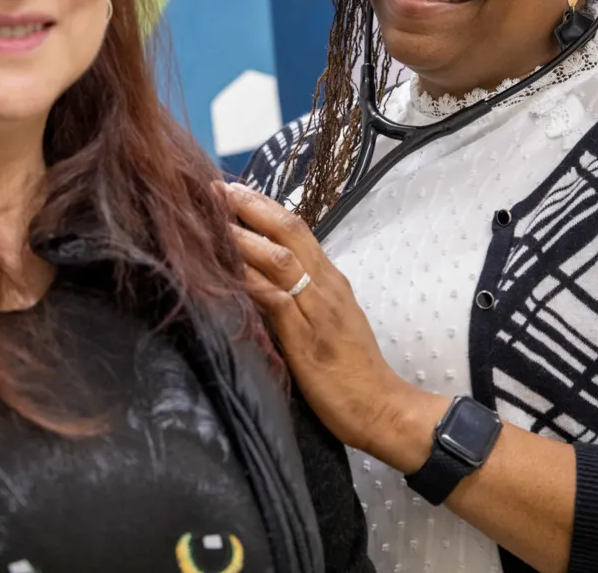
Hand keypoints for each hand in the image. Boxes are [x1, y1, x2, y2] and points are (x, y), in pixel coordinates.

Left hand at [218, 181, 445, 462]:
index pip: (297, 230)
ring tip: (213, 218)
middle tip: (215, 188)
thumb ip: (302, 299)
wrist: (384, 408)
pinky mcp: (307, 338)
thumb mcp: (328, 323)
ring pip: (279, 259)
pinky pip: (276, 300)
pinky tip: (226, 270)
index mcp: (331, 280)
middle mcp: (326, 286)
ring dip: (244, 236)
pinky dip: (250, 280)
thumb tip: (263, 280)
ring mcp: (318, 310)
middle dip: (251, 207)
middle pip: (289, 232)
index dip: (264, 207)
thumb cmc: (354, 371)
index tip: (234, 191)